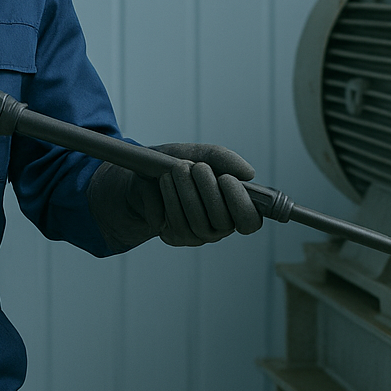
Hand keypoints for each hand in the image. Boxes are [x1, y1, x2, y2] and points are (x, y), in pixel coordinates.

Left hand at [86, 142, 261, 249]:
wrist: (141, 177)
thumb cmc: (176, 164)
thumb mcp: (198, 153)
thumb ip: (223, 160)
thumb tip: (249, 174)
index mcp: (233, 207)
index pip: (250, 221)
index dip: (241, 204)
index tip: (226, 179)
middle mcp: (218, 226)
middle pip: (223, 221)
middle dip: (208, 189)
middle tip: (196, 166)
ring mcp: (196, 235)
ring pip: (197, 223)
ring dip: (186, 191)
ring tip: (176, 169)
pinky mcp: (174, 237)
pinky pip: (175, 224)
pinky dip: (168, 199)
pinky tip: (162, 183)